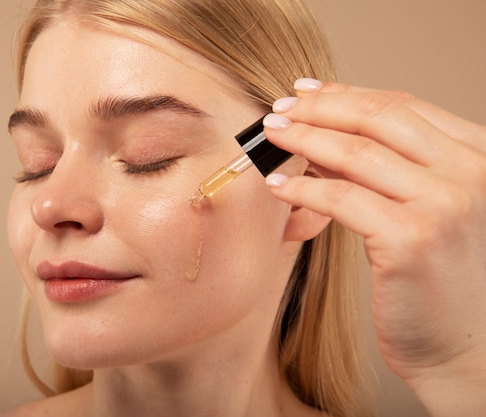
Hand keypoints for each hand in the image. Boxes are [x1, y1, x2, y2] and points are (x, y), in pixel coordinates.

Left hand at [263, 79, 485, 415]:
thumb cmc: (438, 281)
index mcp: (478, 157)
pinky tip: (277, 183)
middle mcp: (470, 174)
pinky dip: (302, 188)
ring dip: (306, 139)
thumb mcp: (425, 210)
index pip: (404, 107)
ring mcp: (444, 204)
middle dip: (321, 108)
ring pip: (358, 154)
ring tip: (273, 135)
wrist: (465, 346)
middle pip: (380, 119)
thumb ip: (390, 172)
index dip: (348, 94)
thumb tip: (324, 139)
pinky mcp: (412, 238)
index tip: (307, 90)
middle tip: (280, 109)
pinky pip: (342, 199)